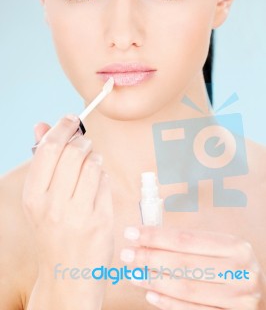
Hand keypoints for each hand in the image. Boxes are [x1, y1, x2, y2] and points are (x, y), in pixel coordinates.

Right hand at [23, 115, 113, 308]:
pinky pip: (105, 181)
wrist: (66, 273)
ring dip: (95, 158)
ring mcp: (78, 213)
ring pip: (93, 164)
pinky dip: (103, 177)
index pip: (49, 148)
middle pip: (74, 152)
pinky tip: (96, 187)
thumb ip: (42, 159)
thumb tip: (40, 125)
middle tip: (84, 146)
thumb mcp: (39, 197)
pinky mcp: (100, 220)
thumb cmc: (52, 229)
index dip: (63, 127)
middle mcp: (53, 204)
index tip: (72, 119)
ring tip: (91, 167)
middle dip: (83, 142)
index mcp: (33, 195)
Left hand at [120, 226, 264, 308]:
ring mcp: (238, 300)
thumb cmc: (230, 265)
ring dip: (154, 281)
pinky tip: (150, 294)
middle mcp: (240, 272)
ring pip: (185, 289)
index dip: (155, 236)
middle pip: (183, 264)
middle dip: (149, 258)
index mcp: (236, 246)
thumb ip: (188, 242)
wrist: (257, 292)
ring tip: (133, 273)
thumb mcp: (218, 248)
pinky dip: (168, 303)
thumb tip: (147, 238)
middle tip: (127, 254)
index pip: (186, 239)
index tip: (132, 232)